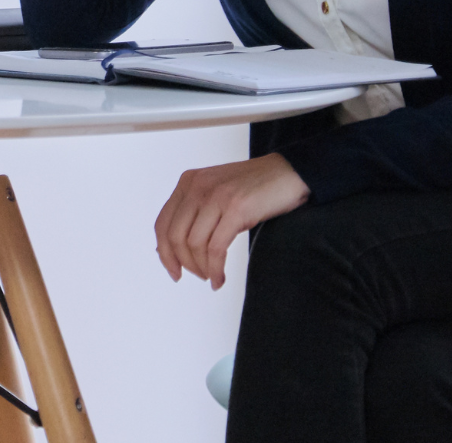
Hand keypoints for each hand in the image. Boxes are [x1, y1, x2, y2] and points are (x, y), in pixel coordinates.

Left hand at [154, 153, 308, 288]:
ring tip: (212, 277)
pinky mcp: (235, 208)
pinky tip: (220, 278)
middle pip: (174, 236)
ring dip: (201, 268)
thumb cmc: (255, 187)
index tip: (174, 271)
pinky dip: (215, 269)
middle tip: (198, 276)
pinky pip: (215, 248)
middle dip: (183, 263)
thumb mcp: (216, 195)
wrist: (289, 172)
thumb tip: (174, 250)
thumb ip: (195, 214)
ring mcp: (216, 196)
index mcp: (188, 182)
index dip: (164, 253)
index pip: (162, 224)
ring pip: (193, 244)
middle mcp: (197, 187)